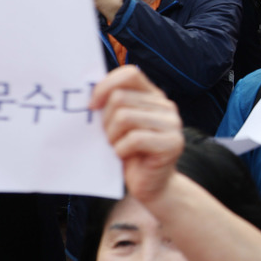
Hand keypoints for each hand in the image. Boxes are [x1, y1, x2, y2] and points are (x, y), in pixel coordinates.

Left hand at [92, 65, 183, 205]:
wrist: (152, 187)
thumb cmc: (130, 155)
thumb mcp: (119, 125)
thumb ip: (112, 106)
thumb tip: (88, 94)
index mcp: (153, 95)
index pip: (130, 74)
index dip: (106, 86)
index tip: (92, 106)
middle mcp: (166, 105)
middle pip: (121, 98)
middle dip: (105, 121)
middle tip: (108, 138)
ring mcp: (172, 124)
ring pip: (125, 117)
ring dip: (112, 137)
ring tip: (117, 147)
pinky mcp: (172, 143)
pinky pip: (134, 139)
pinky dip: (121, 150)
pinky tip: (125, 157)